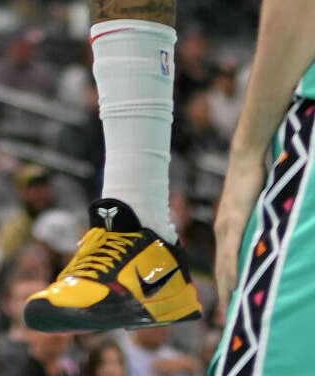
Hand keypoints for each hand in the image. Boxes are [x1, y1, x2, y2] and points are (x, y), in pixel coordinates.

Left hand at [214, 143, 266, 314]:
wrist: (245, 159)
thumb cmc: (250, 181)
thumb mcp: (249, 209)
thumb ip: (250, 224)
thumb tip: (259, 239)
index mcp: (224, 228)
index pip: (221, 263)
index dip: (222, 285)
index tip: (225, 307)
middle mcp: (221, 230)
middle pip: (219, 269)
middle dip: (222, 294)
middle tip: (224, 319)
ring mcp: (226, 226)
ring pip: (223, 264)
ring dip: (225, 288)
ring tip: (229, 310)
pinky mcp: (234, 221)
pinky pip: (231, 250)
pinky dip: (231, 269)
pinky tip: (234, 285)